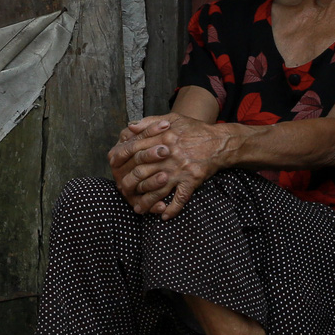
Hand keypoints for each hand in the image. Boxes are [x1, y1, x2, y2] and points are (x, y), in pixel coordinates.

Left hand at [106, 114, 231, 218]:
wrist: (220, 142)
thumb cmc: (195, 130)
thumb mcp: (172, 118)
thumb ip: (149, 122)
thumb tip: (129, 128)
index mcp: (161, 138)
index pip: (135, 150)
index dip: (122, 160)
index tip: (115, 168)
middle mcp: (168, 155)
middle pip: (142, 173)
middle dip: (130, 185)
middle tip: (123, 192)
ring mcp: (179, 169)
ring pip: (158, 190)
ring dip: (147, 202)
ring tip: (139, 209)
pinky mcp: (191, 180)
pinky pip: (180, 199)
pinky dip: (172, 209)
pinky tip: (165, 216)